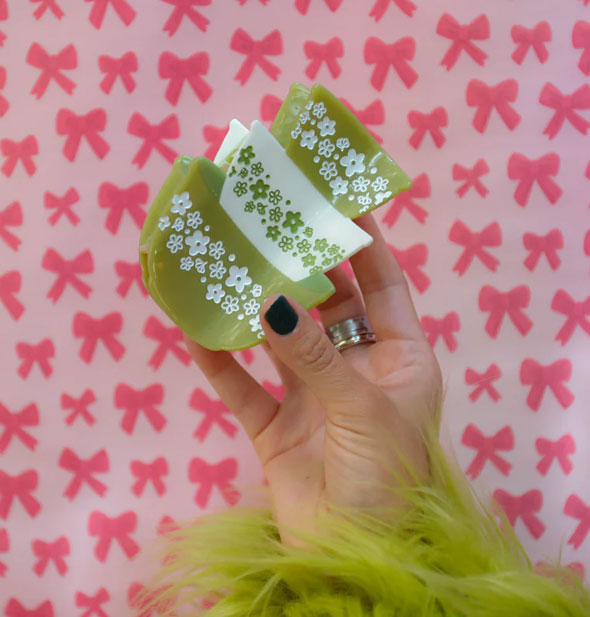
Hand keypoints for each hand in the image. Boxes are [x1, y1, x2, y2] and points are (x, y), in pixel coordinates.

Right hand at [185, 213, 441, 547]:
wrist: (356, 558)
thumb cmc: (386, 481)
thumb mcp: (362, 411)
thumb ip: (316, 357)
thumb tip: (272, 300)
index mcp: (399, 359)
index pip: (383, 286)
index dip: (365, 244)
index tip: (340, 202)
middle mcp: (355, 368)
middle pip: (328, 305)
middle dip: (303, 268)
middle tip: (273, 224)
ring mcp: (313, 395)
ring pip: (281, 340)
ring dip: (256, 310)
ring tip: (228, 265)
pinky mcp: (276, 427)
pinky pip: (243, 387)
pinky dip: (220, 362)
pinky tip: (194, 330)